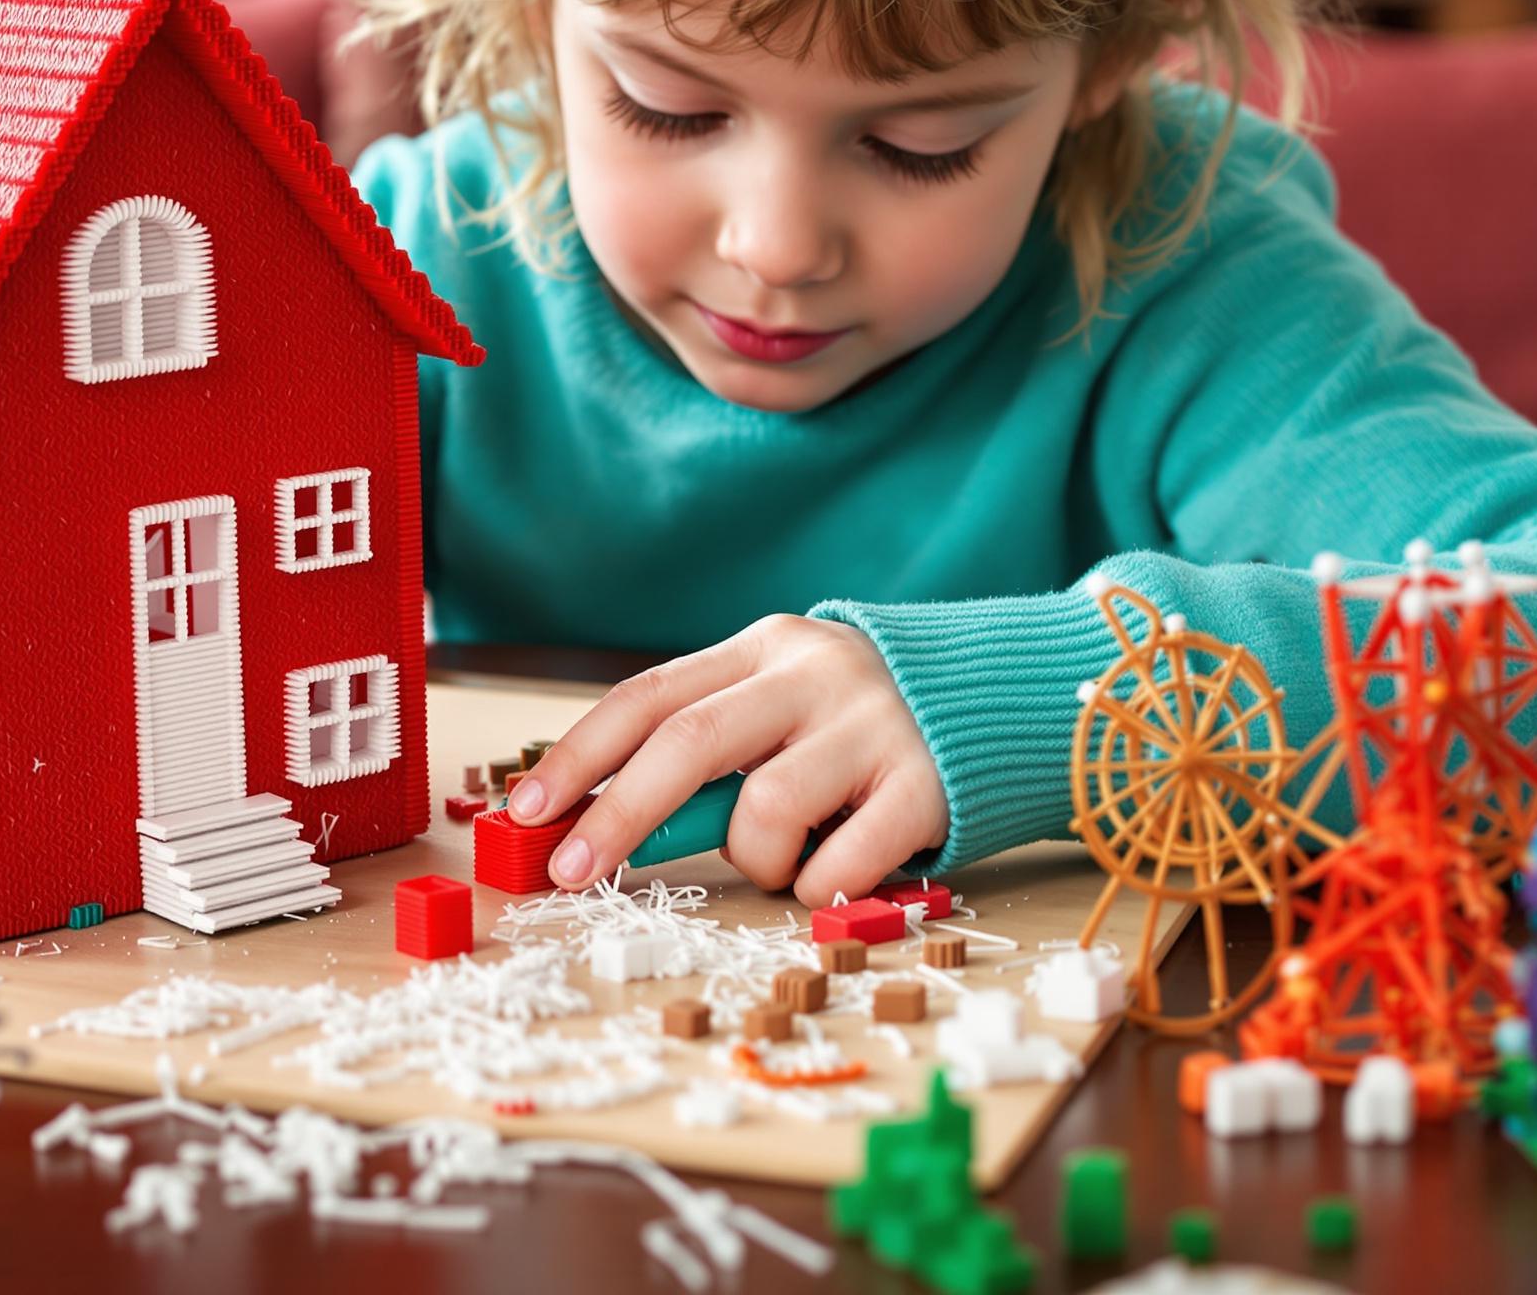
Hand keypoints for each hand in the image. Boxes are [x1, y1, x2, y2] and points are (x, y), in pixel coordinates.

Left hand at [506, 615, 949, 906]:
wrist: (1010, 699)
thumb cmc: (867, 723)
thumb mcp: (786, 703)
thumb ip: (712, 745)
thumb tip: (600, 822)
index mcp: (764, 648)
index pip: (649, 696)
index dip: (578, 756)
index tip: (525, 811)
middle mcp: (814, 675)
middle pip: (689, 744)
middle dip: (618, 818)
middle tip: (572, 874)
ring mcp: (873, 728)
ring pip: (763, 814)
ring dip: (757, 858)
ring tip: (795, 852)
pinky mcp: (926, 786)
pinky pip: (836, 867)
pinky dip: (821, 886)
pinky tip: (846, 862)